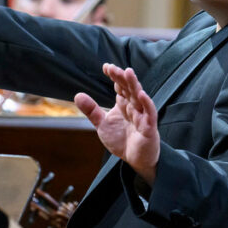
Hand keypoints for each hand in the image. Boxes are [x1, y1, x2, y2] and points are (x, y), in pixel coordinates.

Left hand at [75, 64, 159, 183]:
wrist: (135, 159)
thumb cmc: (122, 140)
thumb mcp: (102, 124)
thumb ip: (92, 110)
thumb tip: (78, 95)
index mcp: (124, 104)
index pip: (120, 86)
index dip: (114, 76)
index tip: (106, 67)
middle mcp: (134, 107)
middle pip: (129, 89)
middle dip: (122, 78)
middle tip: (113, 68)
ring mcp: (143, 116)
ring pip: (139, 97)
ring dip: (134, 85)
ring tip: (128, 73)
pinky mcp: (149, 128)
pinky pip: (150, 114)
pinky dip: (147, 104)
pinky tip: (141, 94)